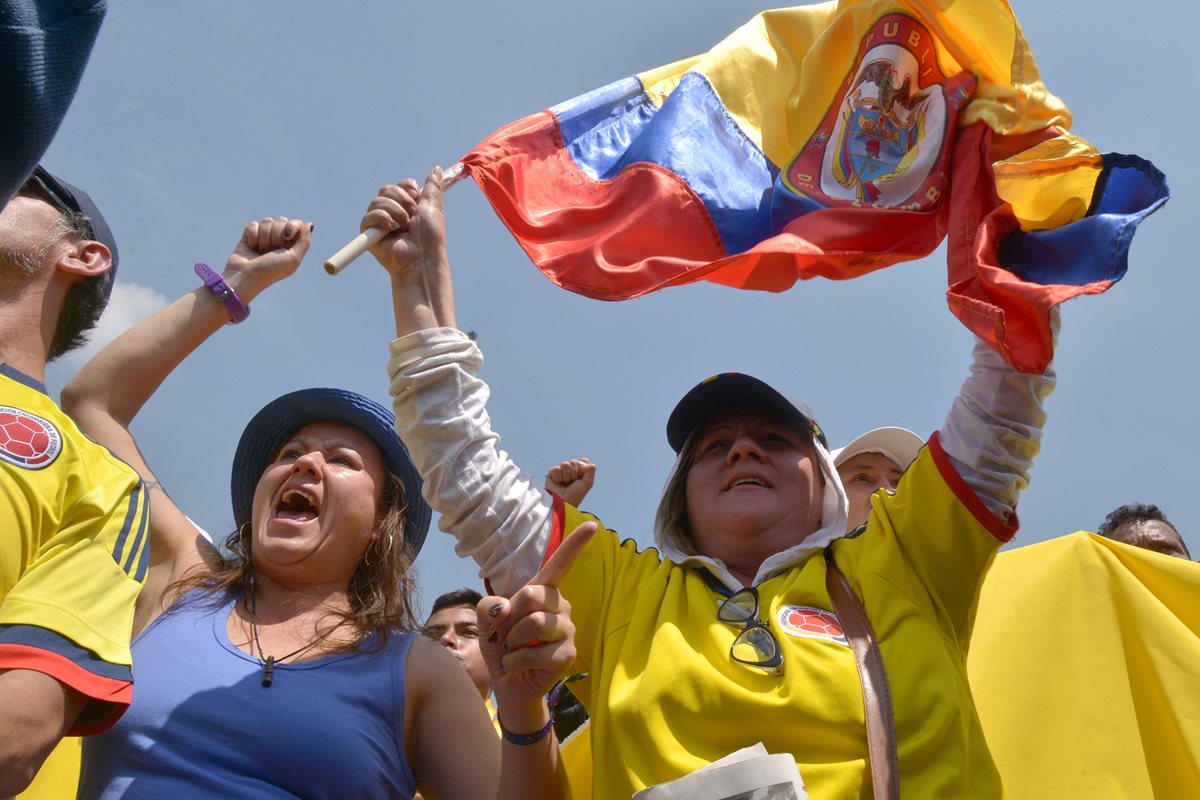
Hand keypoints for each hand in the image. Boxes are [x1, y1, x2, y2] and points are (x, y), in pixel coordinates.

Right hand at [223, 216, 312, 300]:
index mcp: (292, 245)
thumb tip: (309, 224)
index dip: (291, 227)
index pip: (296, 223)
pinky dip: (252, 236)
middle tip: (272, 250)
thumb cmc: (271, 270)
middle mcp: (279, 240)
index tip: (286, 238)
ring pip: (267, 221)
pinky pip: (253, 225)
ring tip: (261, 251)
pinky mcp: (250, 235)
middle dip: (276, 234)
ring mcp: (264, 237)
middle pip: (282, 220)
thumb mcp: (294, 258)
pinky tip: (252, 247)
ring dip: (264, 237)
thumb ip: (305, 241)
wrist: (245, 276)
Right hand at [363, 167, 446, 275]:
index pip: (399, 185)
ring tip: (404, 227)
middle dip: (402, 200)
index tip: (416, 196)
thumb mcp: (433, 207)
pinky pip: (370, 216)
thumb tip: (435, 168)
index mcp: (406, 205)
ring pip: (378, 201)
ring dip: (395, 212)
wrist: (422, 257)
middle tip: (412, 216)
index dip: (407, 187)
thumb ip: (433, 187)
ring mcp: (379, 222)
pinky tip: (392, 230)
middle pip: (386, 189)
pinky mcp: (369, 233)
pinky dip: (383, 220)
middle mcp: (391, 212)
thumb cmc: (430, 237)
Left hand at [477, 521, 597, 723]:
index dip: (575, 544)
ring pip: (533, 623)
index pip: (561, 564)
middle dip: (509, 617)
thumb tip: (503, 607)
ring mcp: (567, 630)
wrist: (507, 682)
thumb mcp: (486, 622)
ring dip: (511, 640)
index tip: (593, 525)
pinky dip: (515, 660)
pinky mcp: (568, 654)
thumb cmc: (500, 645)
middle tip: (506, 633)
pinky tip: (515, 664)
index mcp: (543, 592)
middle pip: (532, 595)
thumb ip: (487, 607)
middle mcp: (560, 606)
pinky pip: (536, 651)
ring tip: (511, 649)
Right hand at [545, 458, 595, 506]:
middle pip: (574, 461)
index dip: (583, 469)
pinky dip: (558, 477)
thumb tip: (581, 461)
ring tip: (564, 484)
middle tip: (572, 483)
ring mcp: (560, 470)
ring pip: (565, 464)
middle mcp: (570, 469)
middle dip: (574, 473)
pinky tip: (557, 483)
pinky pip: (557, 468)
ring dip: (566, 476)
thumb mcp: (588, 483)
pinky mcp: (551, 472)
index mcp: (579, 471)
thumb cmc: (575, 495)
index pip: (583, 461)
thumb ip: (591, 470)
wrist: (563, 503)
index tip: (581, 479)